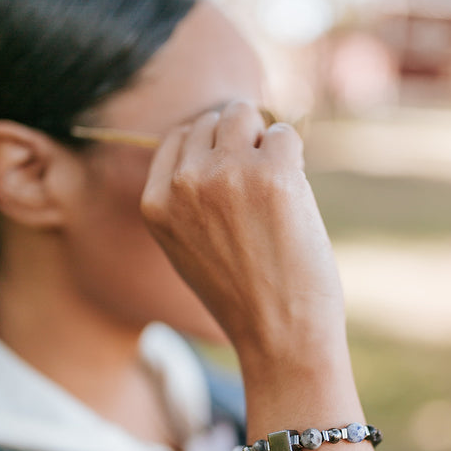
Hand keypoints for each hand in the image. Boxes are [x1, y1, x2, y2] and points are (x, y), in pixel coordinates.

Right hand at [141, 100, 345, 365]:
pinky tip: (295, 197)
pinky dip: (294, 158)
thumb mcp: (188, 250)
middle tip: (260, 187)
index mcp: (155, 202)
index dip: (211, 147)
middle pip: (212, 119)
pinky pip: (284, 134)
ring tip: (276, 186)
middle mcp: (184, 183)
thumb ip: (187, 200)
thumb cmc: (243, 299)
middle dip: (239, 141)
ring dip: (264, 140)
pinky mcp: (272, 173)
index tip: (234, 170)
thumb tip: (219, 146)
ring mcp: (226, 174)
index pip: (178, 136)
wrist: (279, 336)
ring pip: (244, 114)